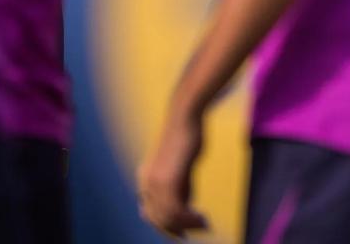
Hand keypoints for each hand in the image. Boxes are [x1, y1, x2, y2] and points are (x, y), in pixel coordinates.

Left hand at [137, 111, 208, 238]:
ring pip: (168, 217)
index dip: (167, 225)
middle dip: (178, 228)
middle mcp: (145, 183)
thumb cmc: (186, 138)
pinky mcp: (167, 181)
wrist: (185, 118)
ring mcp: (154, 183)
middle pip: (158, 219)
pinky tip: (202, 217)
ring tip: (204, 223)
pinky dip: (189, 219)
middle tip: (199, 228)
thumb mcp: (180, 167)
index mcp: (145, 179)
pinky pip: (176, 211)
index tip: (184, 232)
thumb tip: (185, 207)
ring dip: (187, 225)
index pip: (151, 213)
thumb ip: (179, 187)